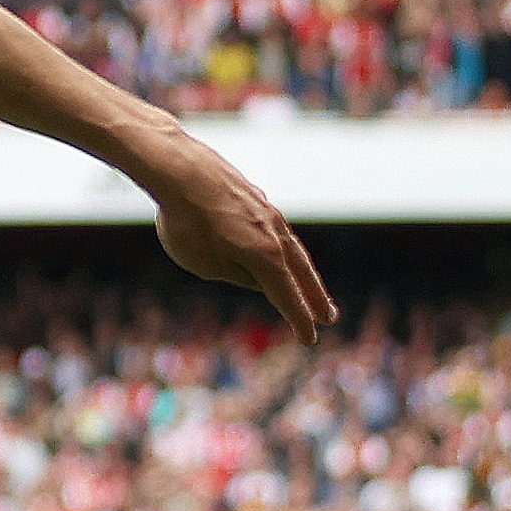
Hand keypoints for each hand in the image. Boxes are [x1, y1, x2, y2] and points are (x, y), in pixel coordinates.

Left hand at [138, 127, 335, 343]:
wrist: (181, 170)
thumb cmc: (187, 223)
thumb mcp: (205, 264)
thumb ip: (235, 275)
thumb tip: (256, 277)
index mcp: (264, 256)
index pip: (286, 295)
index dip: (298, 319)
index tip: (310, 340)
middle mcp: (274, 234)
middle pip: (300, 272)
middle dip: (314, 297)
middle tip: (329, 318)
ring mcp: (267, 214)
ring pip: (291, 250)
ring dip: (304, 273)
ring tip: (312, 289)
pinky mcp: (255, 201)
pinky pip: (274, 233)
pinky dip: (284, 251)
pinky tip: (280, 254)